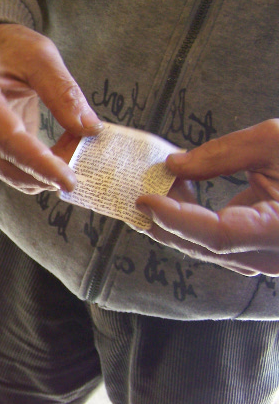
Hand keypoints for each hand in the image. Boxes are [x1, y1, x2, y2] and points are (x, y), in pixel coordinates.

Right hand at [0, 23, 102, 193]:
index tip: (69, 180)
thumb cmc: (13, 52)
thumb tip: (88, 129)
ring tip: (72, 146)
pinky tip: (55, 151)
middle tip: (83, 162)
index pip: (7, 140)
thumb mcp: (41, 57)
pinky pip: (12, 172)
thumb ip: (64, 92)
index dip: (39, 164)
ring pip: (11, 174)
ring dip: (45, 171)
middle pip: (7, 165)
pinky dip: (38, 170)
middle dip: (47, 172)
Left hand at [137, 119, 278, 275]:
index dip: (174, 218)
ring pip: (210, 250)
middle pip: (204, 247)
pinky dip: (197, 225)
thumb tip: (175, 165)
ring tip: (157, 190)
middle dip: (166, 221)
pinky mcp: (266, 254)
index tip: (143, 198)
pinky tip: (183, 198)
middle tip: (138, 190)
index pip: (214, 234)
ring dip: (178, 223)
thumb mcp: (276, 142)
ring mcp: (271, 261)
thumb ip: (222, 154)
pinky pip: (223, 247)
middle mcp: (274, 257)